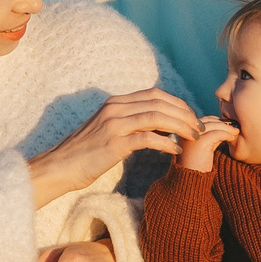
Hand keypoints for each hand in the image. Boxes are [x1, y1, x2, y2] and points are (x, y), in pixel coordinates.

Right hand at [29, 90, 201, 204]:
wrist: (60, 166)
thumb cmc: (85, 153)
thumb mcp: (108, 129)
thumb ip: (129, 121)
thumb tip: (155, 124)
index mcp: (116, 102)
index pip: (155, 94)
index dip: (178, 103)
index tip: (192, 116)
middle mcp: (115, 108)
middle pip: (160, 102)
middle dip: (185, 113)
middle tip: (200, 127)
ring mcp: (114, 124)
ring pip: (157, 117)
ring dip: (180, 126)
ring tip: (195, 137)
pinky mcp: (114, 143)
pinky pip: (148, 138)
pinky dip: (166, 143)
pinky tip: (176, 151)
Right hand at [179, 115, 237, 173]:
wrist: (191, 181)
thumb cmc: (198, 167)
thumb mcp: (204, 148)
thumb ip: (210, 137)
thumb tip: (224, 128)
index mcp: (185, 133)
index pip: (201, 121)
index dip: (215, 121)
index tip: (226, 124)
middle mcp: (186, 133)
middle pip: (207, 121)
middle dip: (222, 122)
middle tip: (234, 126)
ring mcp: (192, 137)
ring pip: (213, 126)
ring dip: (226, 127)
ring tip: (236, 131)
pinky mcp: (200, 143)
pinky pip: (216, 134)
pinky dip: (226, 134)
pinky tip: (231, 138)